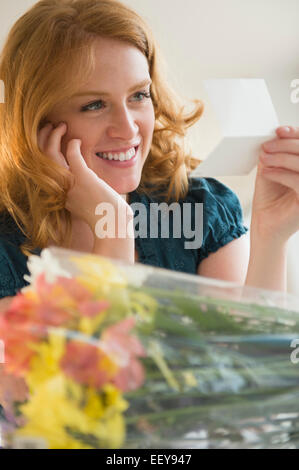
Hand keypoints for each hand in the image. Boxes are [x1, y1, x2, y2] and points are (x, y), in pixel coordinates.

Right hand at [37, 122, 132, 230]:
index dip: (50, 157)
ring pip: (51, 155)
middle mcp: (63, 191)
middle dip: (44, 143)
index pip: (51, 173)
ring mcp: (71, 184)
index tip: (56, 149)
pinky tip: (77, 140)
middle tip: (50, 130)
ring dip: (53, 137)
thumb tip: (105, 192)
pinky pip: (72, 155)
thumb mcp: (96, 207)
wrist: (114, 225)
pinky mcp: (83, 178)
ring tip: (59, 127)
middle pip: (45, 162)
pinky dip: (73, 144)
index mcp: (65, 198)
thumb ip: (93, 196)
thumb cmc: (110, 220)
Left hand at [251, 126, 298, 242]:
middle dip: (286, 145)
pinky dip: (281, 173)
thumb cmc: (270, 197)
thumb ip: (276, 153)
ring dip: (282, 158)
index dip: (296, 135)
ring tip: (264, 158)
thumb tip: (275, 134)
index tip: (279, 131)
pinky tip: (266, 172)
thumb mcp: (272, 169)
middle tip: (266, 146)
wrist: (265, 224)